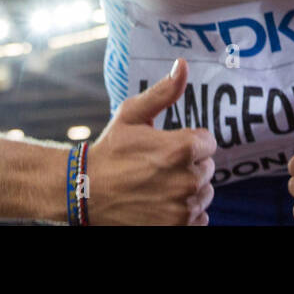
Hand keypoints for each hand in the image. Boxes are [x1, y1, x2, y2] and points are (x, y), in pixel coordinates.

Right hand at [86, 58, 216, 224]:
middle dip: (189, 165)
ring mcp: (182, 209)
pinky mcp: (176, 229)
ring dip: (188, 189)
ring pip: (204, 194)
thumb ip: (163, 92)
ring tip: (158, 185)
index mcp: (181, 148)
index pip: (208, 142)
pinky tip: (162, 204)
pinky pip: (200, 218)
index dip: (189, 142)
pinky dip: (186, 213)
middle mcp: (186, 180)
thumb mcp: (132, 115)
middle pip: (208, 168)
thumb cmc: (109, 151)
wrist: (84, 192)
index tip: (168, 147)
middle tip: (158, 167)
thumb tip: (182, 64)